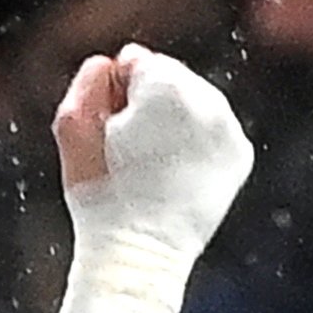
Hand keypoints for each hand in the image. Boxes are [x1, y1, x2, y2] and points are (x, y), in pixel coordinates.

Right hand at [43, 45, 254, 312]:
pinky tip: (178, 172)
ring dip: (174, 122)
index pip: (137, 62)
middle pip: (171, 78)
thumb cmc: (99, 192)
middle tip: (133, 153)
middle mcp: (207, 100)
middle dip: (150, 104)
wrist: (141, 252)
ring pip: (195, 102)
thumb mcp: (71, 126)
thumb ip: (89, 78)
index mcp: (166, 86)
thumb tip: (114, 60)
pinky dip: (197, 144)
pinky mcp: (241, 154)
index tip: (113, 134)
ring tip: (154, 165)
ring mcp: (229, 128)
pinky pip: (215, 130)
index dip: (116, 96)